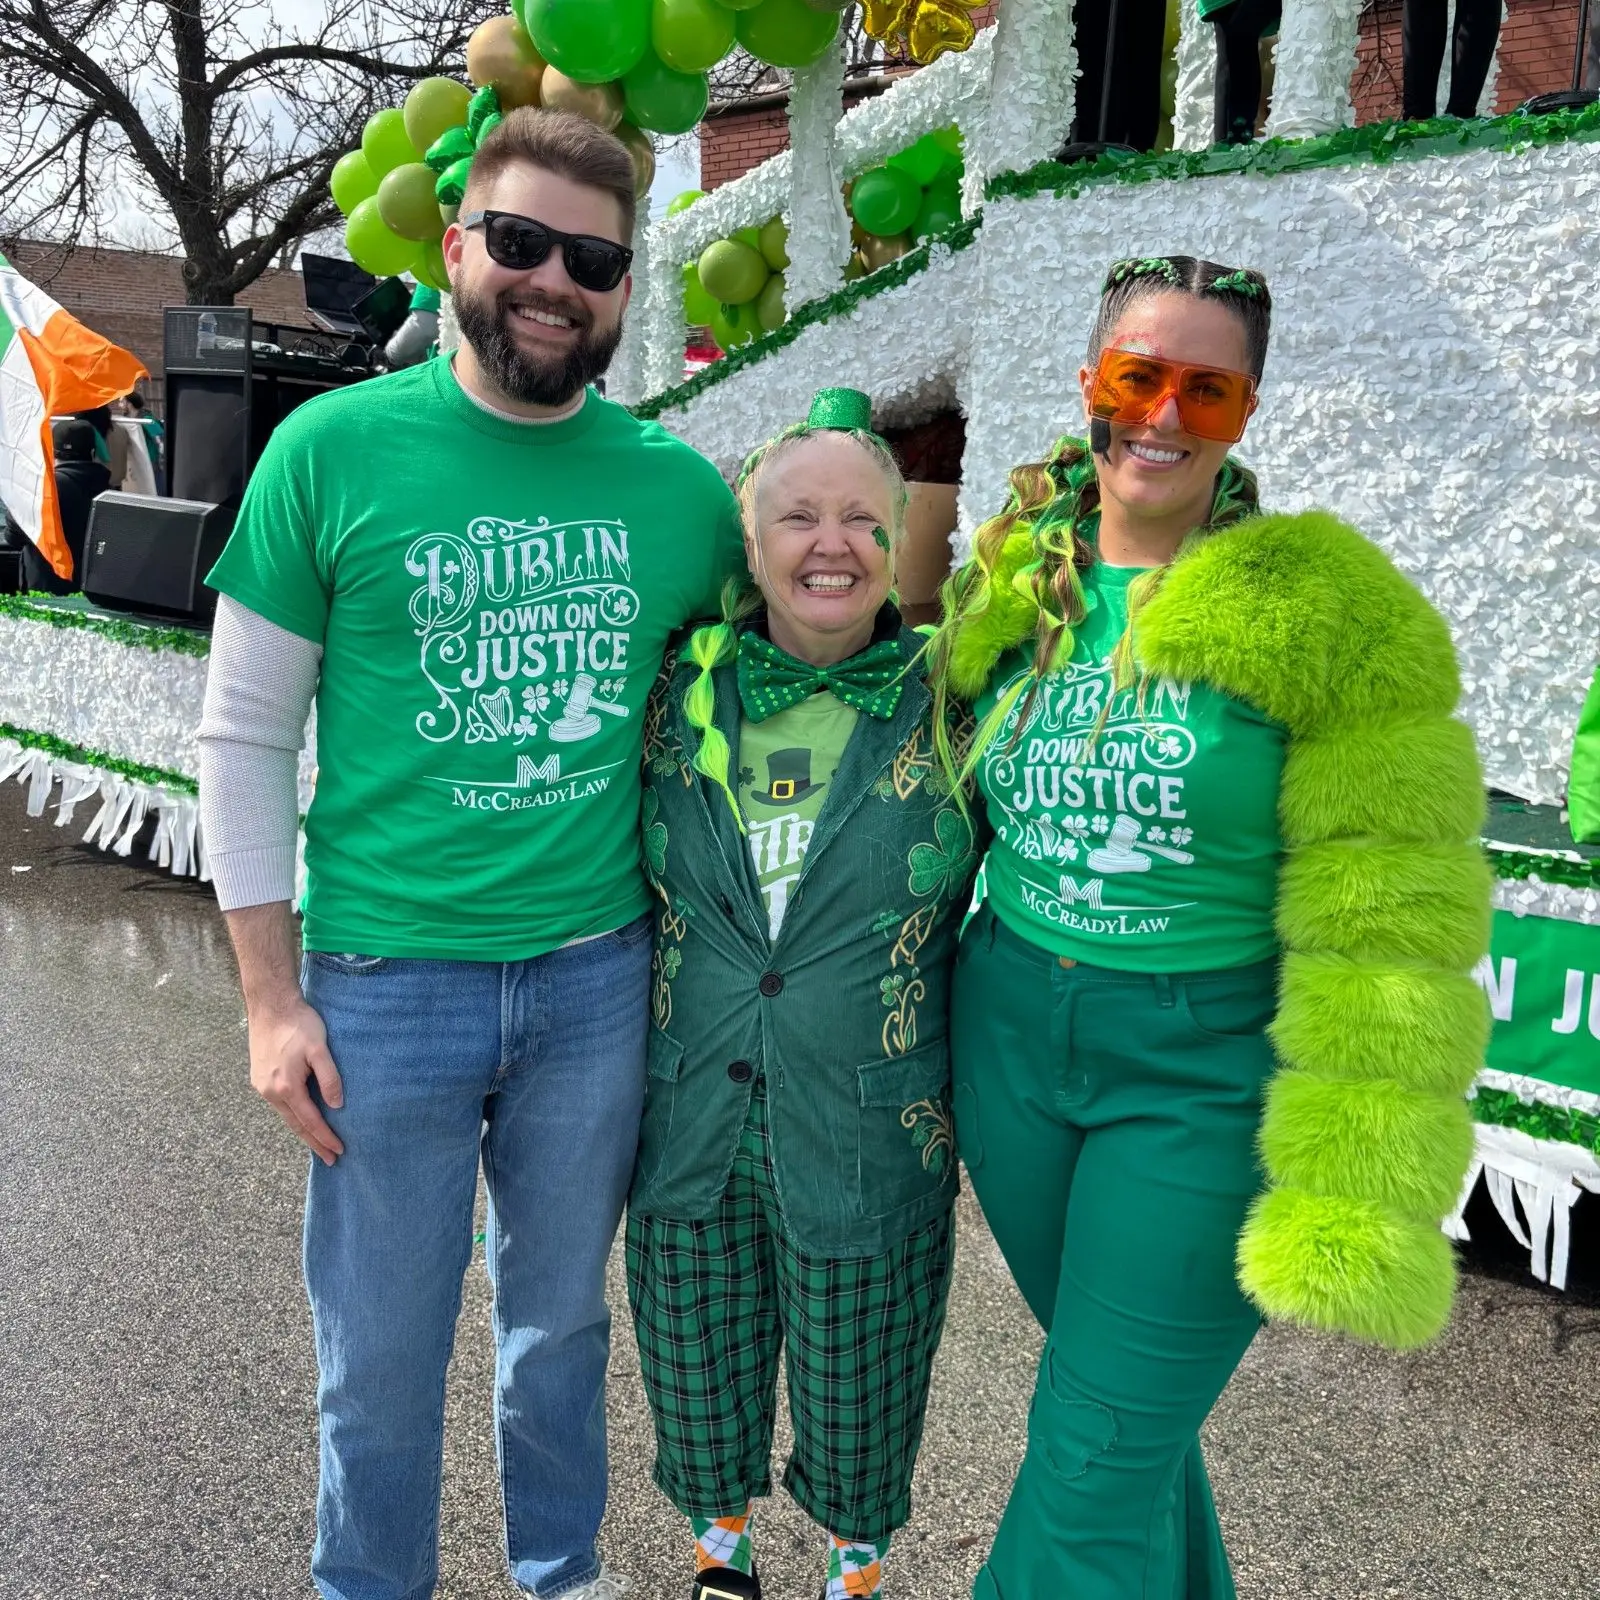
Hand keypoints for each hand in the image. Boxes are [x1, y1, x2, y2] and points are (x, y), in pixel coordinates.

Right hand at [248, 997, 344, 1164]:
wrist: (270, 1006)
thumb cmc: (299, 1024)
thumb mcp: (320, 1049)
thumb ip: (329, 1078)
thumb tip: (336, 1106)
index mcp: (286, 1087)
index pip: (310, 1121)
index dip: (325, 1137)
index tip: (339, 1151)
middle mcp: (270, 1092)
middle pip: (295, 1125)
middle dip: (313, 1142)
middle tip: (330, 1159)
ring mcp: (262, 1086)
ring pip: (286, 1116)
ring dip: (302, 1131)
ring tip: (317, 1143)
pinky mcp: (259, 1078)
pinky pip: (279, 1105)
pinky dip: (292, 1116)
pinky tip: (301, 1118)